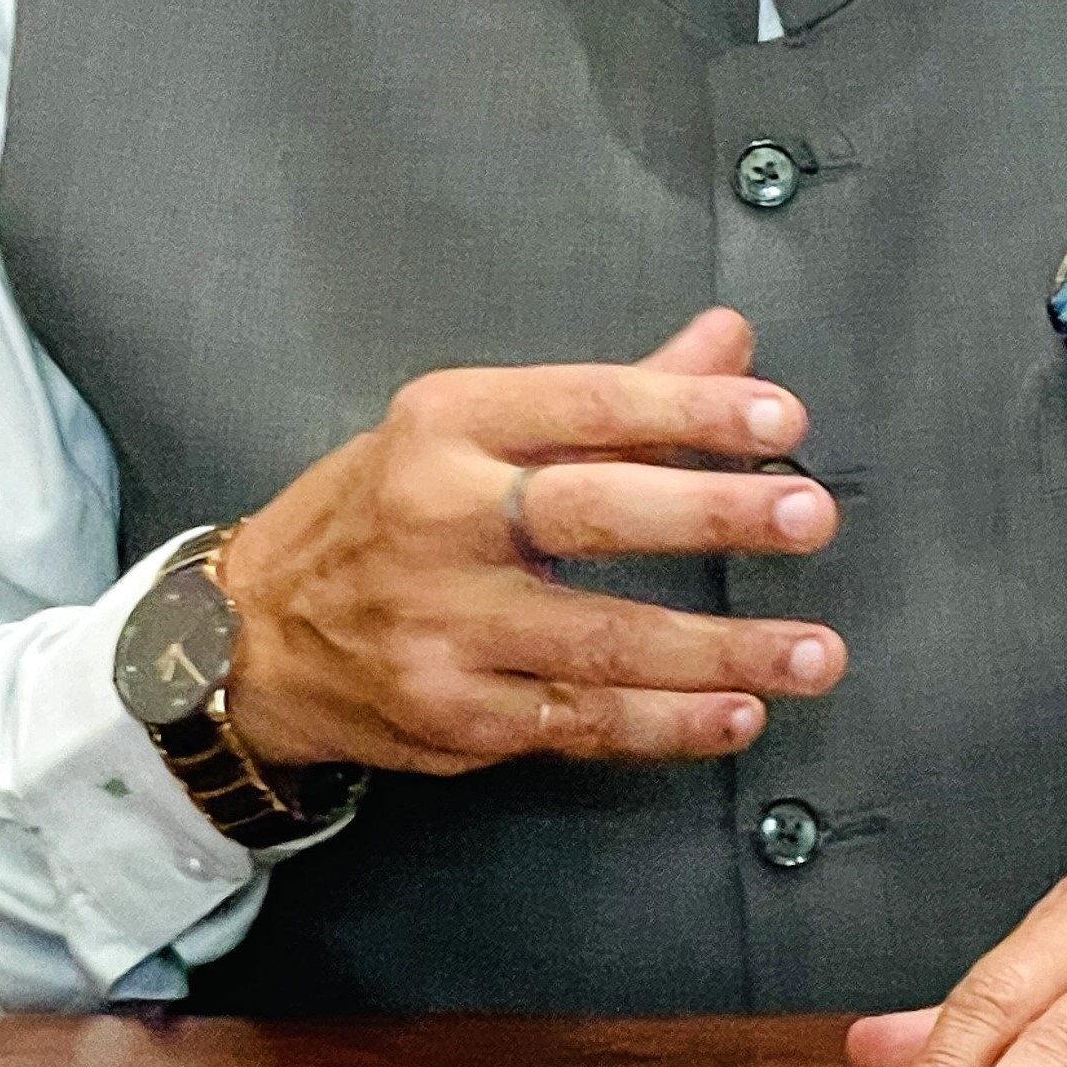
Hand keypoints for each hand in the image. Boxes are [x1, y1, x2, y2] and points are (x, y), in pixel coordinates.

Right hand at [214, 307, 845, 771]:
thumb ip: (617, 397)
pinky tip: (739, 714)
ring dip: (721, 649)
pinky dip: (666, 725)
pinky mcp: (451, 714)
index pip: (588, 404)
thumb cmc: (391, 510)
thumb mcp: (475, 428)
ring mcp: (442, 625)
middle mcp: (440, 517)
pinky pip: (579, 723)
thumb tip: (735, 341)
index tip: (783, 418)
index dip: (688, 409)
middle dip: (713, 514)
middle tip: (812, 517)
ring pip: (602, 640)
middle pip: (594, 514)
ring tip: (817, 653)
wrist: (249, 635)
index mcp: (450, 421)